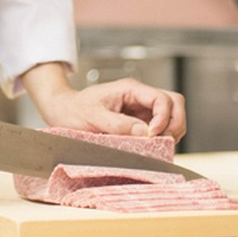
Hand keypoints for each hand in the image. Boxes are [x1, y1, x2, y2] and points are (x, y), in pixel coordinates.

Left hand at [23, 64, 185, 140]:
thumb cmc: (74, 110)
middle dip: (175, 123)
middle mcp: (139, 96)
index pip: (162, 99)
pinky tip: (151, 147)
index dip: (164, 118)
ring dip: (171, 131)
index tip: (152, 136)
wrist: (63, 111)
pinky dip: (162, 138)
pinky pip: (160, 127)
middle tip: (163, 142)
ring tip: (156, 146)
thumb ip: (118, 124)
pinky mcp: (139, 121)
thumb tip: (143, 132)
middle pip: (174, 103)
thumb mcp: (93, 116)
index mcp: (130, 89)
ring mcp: (141, 108)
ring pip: (171, 115)